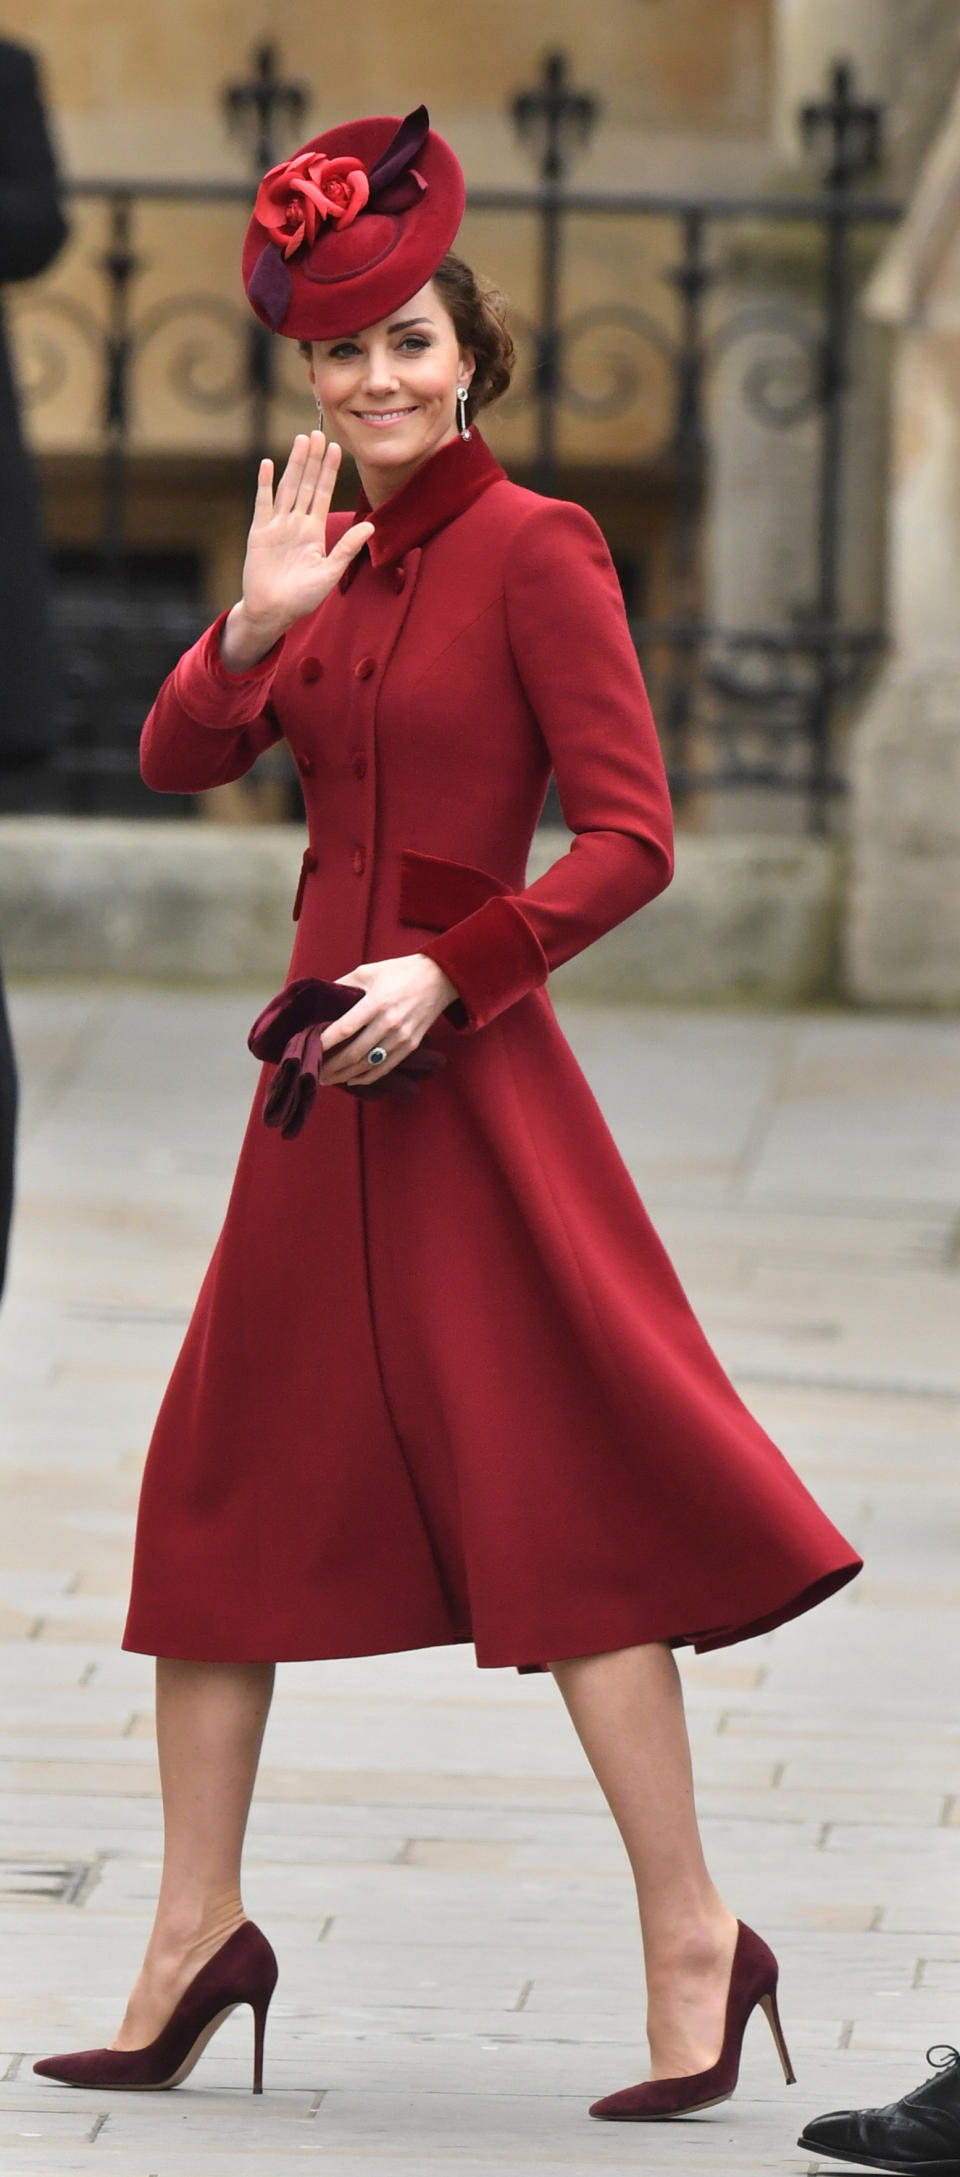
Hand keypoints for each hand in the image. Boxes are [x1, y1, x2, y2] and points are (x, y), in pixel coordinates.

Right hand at [220, 431, 373, 670]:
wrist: (272, 611)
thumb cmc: (302, 598)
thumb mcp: (330, 573)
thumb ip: (347, 548)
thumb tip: (371, 528)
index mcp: (314, 531)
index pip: (323, 493)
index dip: (329, 471)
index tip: (336, 449)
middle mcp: (296, 523)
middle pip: (305, 484)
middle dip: (312, 459)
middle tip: (317, 433)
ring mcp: (277, 525)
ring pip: (287, 488)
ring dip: (294, 464)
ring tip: (300, 440)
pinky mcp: (259, 532)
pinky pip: (263, 503)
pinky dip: (266, 484)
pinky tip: (269, 464)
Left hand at [318, 954, 458, 1088]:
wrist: (439, 978)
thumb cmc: (399, 972)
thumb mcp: (368, 971)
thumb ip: (343, 985)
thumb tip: (320, 996)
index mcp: (377, 1003)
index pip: (345, 1029)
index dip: (325, 1043)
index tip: (309, 1049)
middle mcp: (389, 1023)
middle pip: (354, 1053)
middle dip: (331, 1066)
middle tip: (314, 1071)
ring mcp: (402, 1037)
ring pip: (368, 1064)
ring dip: (345, 1074)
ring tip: (328, 1078)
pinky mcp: (410, 1045)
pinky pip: (385, 1067)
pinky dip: (366, 1077)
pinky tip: (351, 1079)